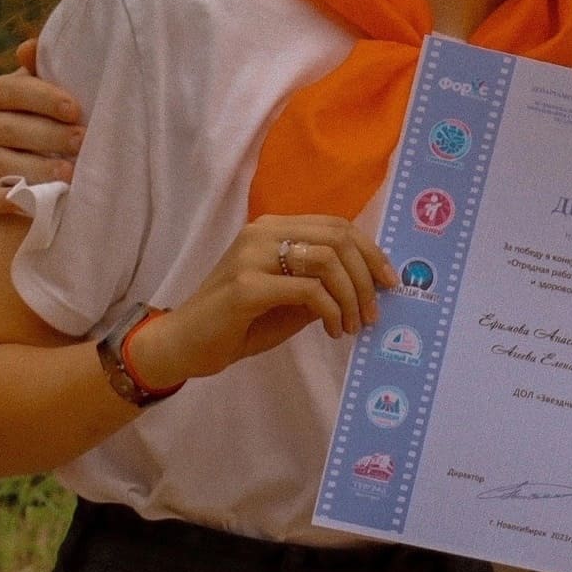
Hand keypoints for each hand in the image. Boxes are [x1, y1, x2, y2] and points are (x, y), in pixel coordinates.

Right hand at [0, 38, 85, 213]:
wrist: (56, 155)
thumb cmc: (62, 112)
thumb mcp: (59, 86)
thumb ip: (47, 66)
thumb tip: (28, 48)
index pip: (8, 90)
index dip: (41, 98)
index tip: (75, 109)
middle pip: (6, 128)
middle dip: (47, 135)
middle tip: (81, 141)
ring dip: (36, 168)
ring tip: (71, 172)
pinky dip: (10, 200)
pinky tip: (38, 202)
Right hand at [132, 216, 396, 387]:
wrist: (182, 345)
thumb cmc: (237, 323)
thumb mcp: (290, 300)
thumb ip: (322, 284)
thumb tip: (370, 284)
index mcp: (273, 228)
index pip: (337, 226)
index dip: (371, 251)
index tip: (389, 282)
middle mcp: (263, 232)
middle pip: (338, 238)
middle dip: (367, 275)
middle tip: (373, 311)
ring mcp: (252, 256)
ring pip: (328, 261)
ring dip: (351, 297)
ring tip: (353, 325)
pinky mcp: (246, 286)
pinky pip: (309, 290)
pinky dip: (332, 311)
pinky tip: (333, 330)